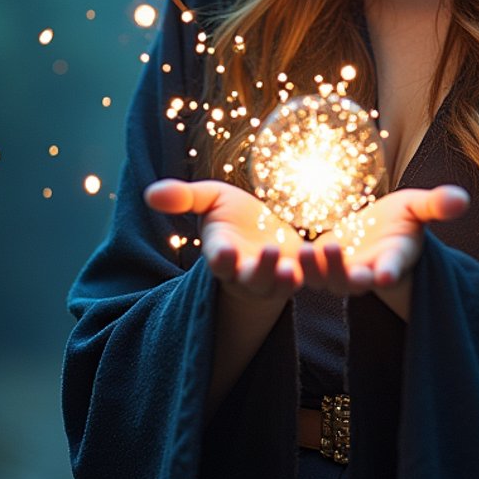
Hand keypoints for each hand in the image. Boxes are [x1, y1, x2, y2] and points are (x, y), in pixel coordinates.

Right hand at [144, 179, 305, 303]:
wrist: (265, 233)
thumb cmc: (233, 217)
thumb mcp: (212, 200)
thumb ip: (184, 198)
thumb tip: (149, 193)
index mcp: (224, 253)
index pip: (219, 261)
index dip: (221, 259)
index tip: (223, 253)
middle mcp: (248, 272)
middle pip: (253, 279)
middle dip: (261, 270)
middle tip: (271, 253)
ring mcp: (276, 277)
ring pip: (280, 285)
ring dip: (287, 278)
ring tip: (295, 267)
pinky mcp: (303, 274)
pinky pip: (312, 280)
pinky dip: (320, 272)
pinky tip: (329, 255)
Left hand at [297, 183, 469, 295]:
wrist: (377, 234)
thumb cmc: (402, 221)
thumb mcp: (418, 209)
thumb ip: (437, 206)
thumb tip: (463, 198)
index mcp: (392, 261)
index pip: (392, 271)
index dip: (389, 273)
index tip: (385, 274)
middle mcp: (365, 274)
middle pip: (352, 281)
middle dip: (342, 271)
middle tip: (330, 249)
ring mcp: (339, 275)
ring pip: (324, 280)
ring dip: (313, 269)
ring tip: (304, 248)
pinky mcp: (316, 268)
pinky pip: (301, 271)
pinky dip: (291, 265)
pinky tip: (277, 249)